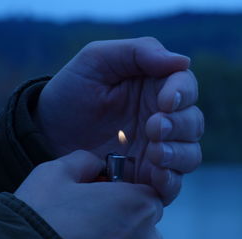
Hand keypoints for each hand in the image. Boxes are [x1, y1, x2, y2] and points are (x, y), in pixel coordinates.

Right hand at [15, 150, 162, 238]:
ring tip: (84, 233)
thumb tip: (96, 165)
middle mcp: (147, 238)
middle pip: (144, 217)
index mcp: (138, 204)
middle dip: (123, 212)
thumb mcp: (59, 172)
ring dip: (118, 235)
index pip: (147, 191)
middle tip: (90, 213)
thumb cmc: (41, 217)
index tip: (103, 192)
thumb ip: (86, 160)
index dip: (124, 190)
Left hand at [34, 37, 203, 204]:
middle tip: (152, 127)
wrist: (47, 131)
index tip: (164, 101)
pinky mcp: (145, 175)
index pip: (186, 87)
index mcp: (154, 87)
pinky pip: (172, 183)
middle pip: (193, 123)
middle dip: (178, 126)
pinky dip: (171, 180)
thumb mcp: (97, 60)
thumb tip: (183, 61)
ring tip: (154, 151)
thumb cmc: (71, 91)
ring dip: (178, 153)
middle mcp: (160, 118)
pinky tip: (154, 173)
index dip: (183, 93)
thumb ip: (139, 53)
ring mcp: (155, 148)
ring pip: (190, 154)